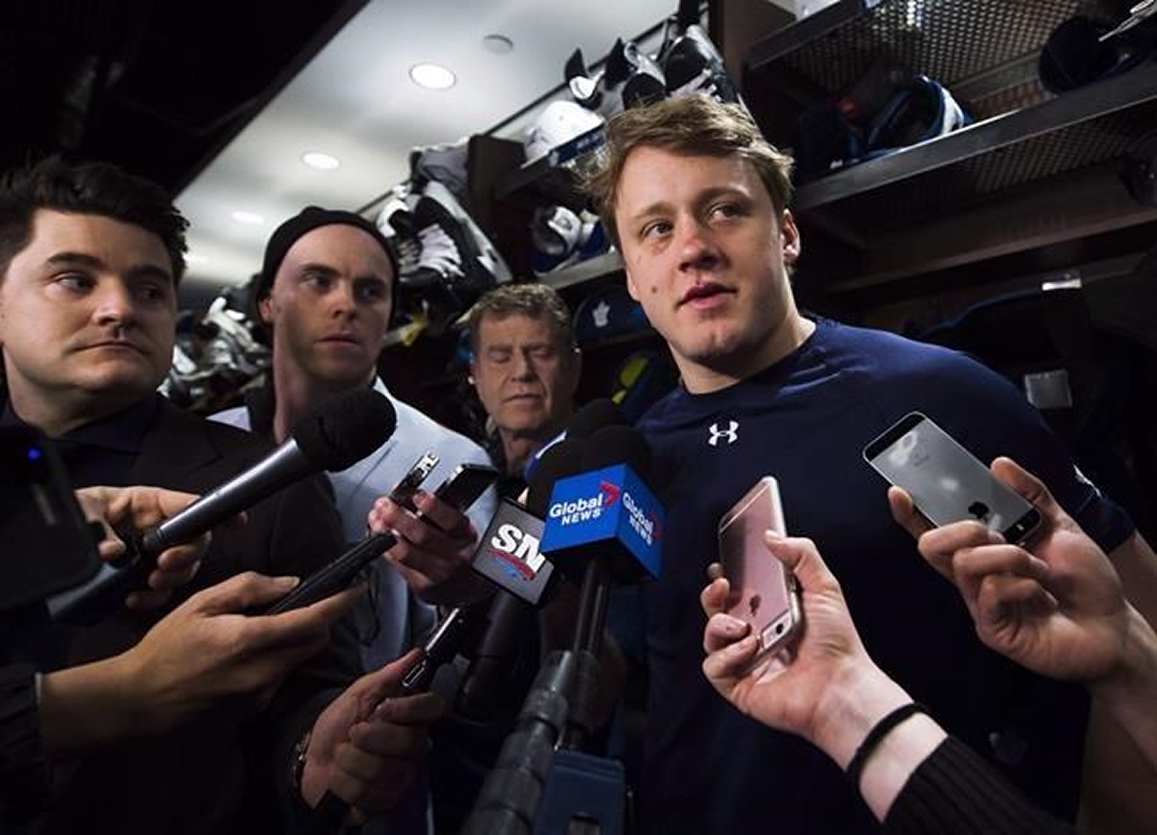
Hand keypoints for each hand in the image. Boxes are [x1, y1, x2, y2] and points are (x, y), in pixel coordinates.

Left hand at [74, 485, 243, 609]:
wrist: (42, 543)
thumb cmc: (68, 512)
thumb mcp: (79, 510)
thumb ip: (96, 528)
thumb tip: (112, 551)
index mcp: (146, 503)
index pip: (189, 504)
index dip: (216, 512)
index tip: (236, 522)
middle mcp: (154, 528)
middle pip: (193, 541)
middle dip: (186, 556)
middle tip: (164, 565)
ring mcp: (150, 554)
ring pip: (181, 567)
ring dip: (171, 579)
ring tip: (150, 584)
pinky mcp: (139, 576)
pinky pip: (160, 590)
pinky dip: (152, 598)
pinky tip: (134, 599)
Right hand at [118, 572, 362, 731]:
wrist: (141, 697)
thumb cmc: (168, 645)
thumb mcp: (202, 603)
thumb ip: (249, 588)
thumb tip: (291, 584)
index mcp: (250, 639)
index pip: (310, 620)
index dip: (339, 603)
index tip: (358, 588)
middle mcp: (263, 670)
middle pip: (314, 641)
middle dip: (320, 620)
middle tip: (308, 601)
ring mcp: (260, 692)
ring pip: (299, 658)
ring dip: (299, 639)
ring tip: (272, 623)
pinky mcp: (254, 704)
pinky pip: (281, 674)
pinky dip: (280, 657)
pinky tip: (252, 650)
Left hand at [301, 648, 444, 822]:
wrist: (311, 760)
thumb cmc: (336, 726)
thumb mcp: (356, 695)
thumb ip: (386, 675)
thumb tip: (415, 655)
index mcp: (409, 718)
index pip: (433, 707)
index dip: (410, 708)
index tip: (384, 708)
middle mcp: (411, 748)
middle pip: (408, 742)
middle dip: (369, 737)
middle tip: (354, 733)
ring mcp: (400, 776)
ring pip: (383, 769)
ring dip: (351, 761)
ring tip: (345, 756)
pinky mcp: (384, 800)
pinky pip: (368, 792)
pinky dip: (344, 782)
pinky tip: (343, 777)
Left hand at [367, 490, 484, 604]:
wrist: (467, 588)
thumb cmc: (459, 552)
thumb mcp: (459, 528)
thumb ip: (438, 510)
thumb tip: (406, 492)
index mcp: (464, 535)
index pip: (451, 520)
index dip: (432, 507)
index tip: (416, 496)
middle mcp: (453, 556)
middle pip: (423, 535)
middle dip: (399, 517)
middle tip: (384, 505)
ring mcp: (436, 573)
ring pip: (406, 553)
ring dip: (385, 533)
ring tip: (376, 520)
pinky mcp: (421, 586)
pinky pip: (398, 565)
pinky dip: (384, 549)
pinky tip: (378, 538)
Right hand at [701, 534, 907, 759]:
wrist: (841, 686)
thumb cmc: (837, 642)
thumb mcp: (825, 587)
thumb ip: (801, 554)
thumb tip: (771, 535)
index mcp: (772, 615)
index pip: (737, 594)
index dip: (724, 581)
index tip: (721, 568)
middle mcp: (755, 637)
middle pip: (716, 613)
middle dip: (711, 597)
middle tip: (721, 586)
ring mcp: (745, 662)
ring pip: (711, 638)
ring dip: (719, 625)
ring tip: (743, 626)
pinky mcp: (739, 686)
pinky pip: (714, 667)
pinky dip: (726, 655)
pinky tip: (749, 650)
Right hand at [888, 456, 1131, 685]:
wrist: (1113, 626)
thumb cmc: (1085, 580)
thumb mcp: (1060, 525)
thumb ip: (1031, 493)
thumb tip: (998, 463)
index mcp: (982, 553)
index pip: (934, 532)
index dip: (910, 515)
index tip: (897, 491)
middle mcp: (974, 578)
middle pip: (931, 546)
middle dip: (963, 529)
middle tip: (999, 535)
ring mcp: (980, 605)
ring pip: (966, 563)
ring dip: (1009, 555)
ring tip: (1039, 568)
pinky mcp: (993, 629)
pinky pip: (989, 594)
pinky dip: (1021, 585)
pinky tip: (1043, 596)